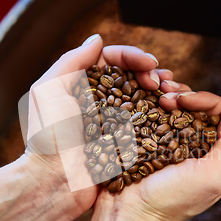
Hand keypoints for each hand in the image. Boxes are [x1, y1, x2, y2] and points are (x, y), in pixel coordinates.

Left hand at [19, 34, 166, 220]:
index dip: (132, 56)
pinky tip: (172, 112)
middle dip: (150, 73)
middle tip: (161, 80)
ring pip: (143, 98)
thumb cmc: (48, 137)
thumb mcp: (48, 90)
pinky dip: (161, 115)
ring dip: (159, 92)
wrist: (55, 182)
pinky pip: (147, 125)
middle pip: (131, 77)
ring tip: (172, 92)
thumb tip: (97, 39)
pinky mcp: (126, 143)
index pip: (112, 61)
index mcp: (82, 86)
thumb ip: (71, 61)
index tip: (149, 63)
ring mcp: (114, 122)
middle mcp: (100, 101)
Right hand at [91, 85, 220, 220]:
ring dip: (169, 97)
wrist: (128, 214)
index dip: (205, 101)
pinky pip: (158, 119)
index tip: (184, 100)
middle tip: (165, 94)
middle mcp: (200, 151)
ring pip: (179, 111)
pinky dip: (153, 106)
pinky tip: (146, 101)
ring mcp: (175, 148)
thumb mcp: (212, 176)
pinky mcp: (153, 146)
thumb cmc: (170, 200)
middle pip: (200, 110)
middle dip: (185, 95)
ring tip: (156, 94)